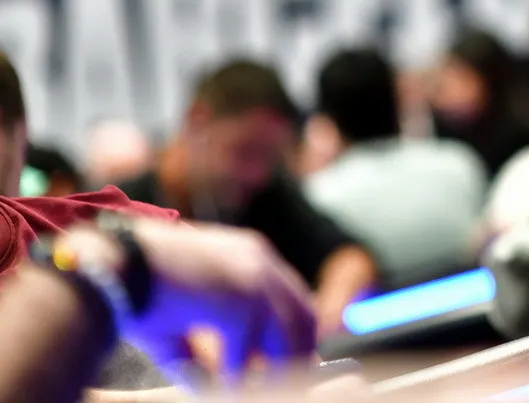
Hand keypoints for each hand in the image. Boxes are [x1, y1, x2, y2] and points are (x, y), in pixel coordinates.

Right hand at [98, 220, 317, 378]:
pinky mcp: (235, 305)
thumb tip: (216, 387)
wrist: (110, 265)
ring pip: (282, 338)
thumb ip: (208, 349)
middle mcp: (261, 263)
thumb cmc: (139, 288)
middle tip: (289, 389)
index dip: (296, 336)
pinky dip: (232, 379)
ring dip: (271, 373)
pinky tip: (220, 392)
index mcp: (252, 256)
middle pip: (302, 319)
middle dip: (297, 358)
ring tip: (255, 395)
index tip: (296, 367)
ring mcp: (252, 281)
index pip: (294, 300)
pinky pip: (242, 354)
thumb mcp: (184, 317)